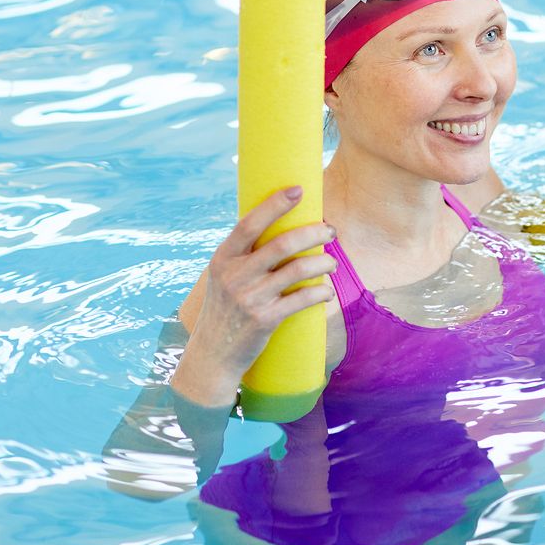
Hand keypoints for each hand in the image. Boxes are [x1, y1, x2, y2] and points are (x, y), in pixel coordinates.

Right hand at [172, 186, 335, 406]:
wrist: (212, 355)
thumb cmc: (225, 309)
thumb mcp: (223, 277)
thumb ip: (244, 255)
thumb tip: (278, 227)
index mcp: (223, 258)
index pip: (249, 223)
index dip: (275, 204)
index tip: (298, 189)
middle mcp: (234, 275)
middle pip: (281, 244)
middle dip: (312, 232)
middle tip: (330, 230)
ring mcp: (249, 298)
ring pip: (296, 270)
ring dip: (322, 262)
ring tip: (332, 262)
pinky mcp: (264, 320)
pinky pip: (301, 299)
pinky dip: (319, 292)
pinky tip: (327, 291)